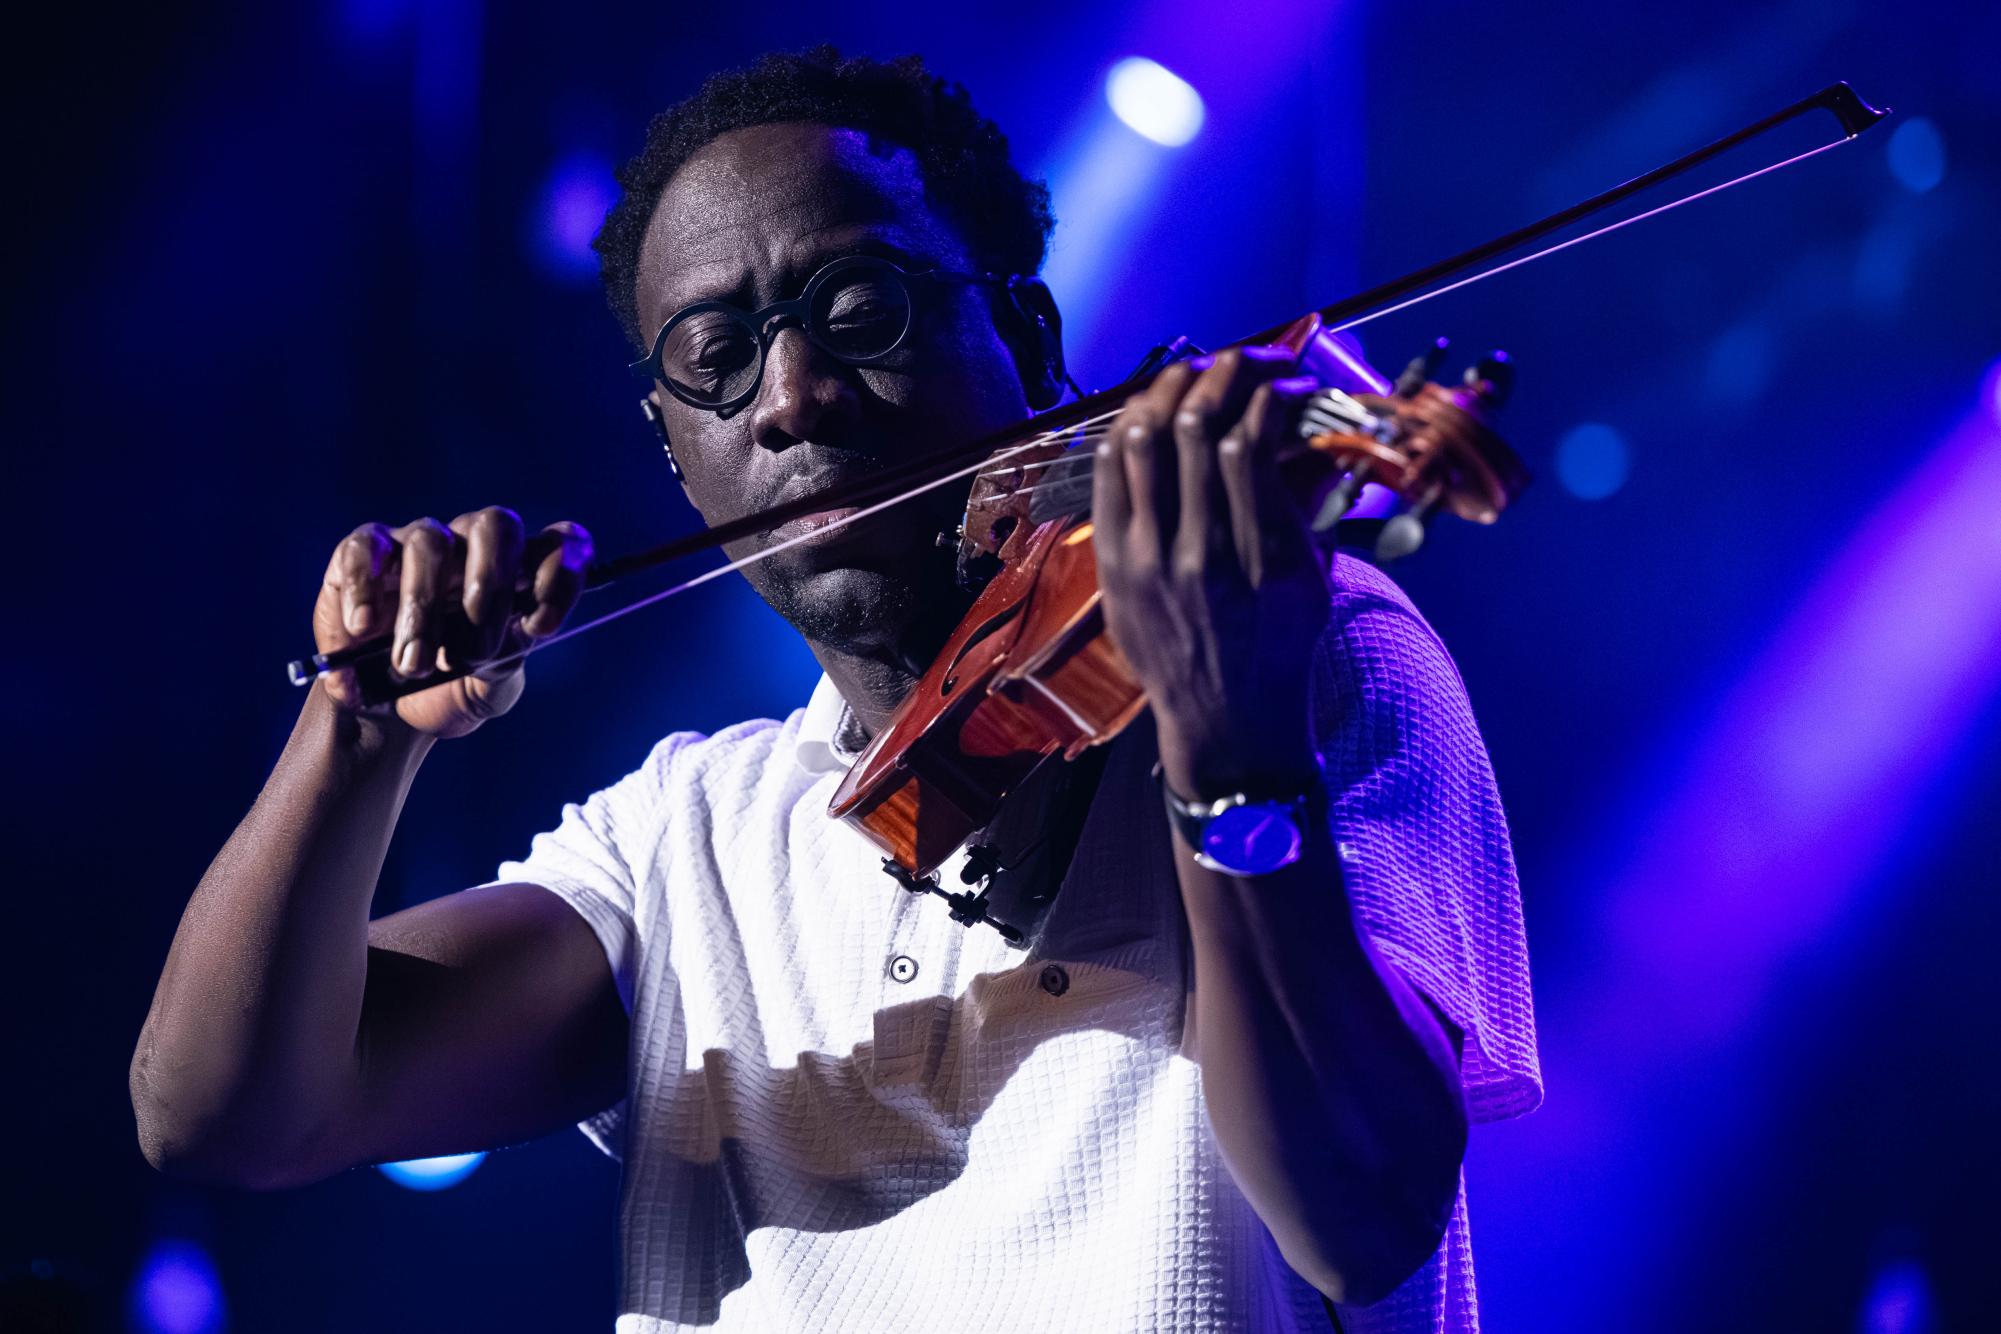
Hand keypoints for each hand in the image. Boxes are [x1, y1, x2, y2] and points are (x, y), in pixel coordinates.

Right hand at [311, 507, 592, 737]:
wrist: (387, 715)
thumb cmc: (449, 690)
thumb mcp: (488, 690)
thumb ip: (508, 662)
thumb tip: (515, 633)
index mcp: (520, 575)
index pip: (562, 542)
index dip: (561, 573)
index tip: (542, 626)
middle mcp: (474, 548)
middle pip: (497, 524)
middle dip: (490, 585)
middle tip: (473, 650)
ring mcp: (419, 545)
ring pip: (430, 543)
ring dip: (422, 609)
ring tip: (413, 666)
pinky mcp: (364, 554)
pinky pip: (366, 549)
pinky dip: (365, 588)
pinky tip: (363, 630)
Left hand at [1092, 347, 1327, 797]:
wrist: (1226, 721)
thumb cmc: (1280, 648)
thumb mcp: (1316, 580)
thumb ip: (1305, 503)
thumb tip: (1301, 425)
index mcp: (1262, 561)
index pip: (1250, 445)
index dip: (1268, 394)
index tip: (1288, 381)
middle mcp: (1200, 556)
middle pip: (1195, 429)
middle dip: (1223, 373)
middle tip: (1245, 359)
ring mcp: (1147, 561)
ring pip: (1143, 441)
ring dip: (1170, 389)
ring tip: (1195, 368)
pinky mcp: (1113, 565)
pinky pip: (1109, 474)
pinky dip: (1128, 429)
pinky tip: (1151, 409)